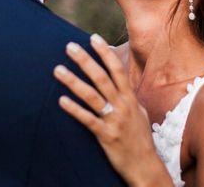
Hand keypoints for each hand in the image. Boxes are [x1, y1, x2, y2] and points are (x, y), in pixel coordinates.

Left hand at [54, 34, 172, 186]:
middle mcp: (122, 105)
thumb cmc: (140, 137)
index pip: (117, 69)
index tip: (93, 38)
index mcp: (130, 98)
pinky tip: (61, 100)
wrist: (145, 166)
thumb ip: (129, 94)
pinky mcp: (106, 135)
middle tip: (69, 47)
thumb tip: (121, 78)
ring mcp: (114, 120)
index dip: (105, 53)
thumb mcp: (139, 111)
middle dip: (85, 60)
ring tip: (57, 70)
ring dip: (73, 81)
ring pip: (91, 96)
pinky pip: (87, 119)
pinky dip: (74, 109)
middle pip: (101, 77)